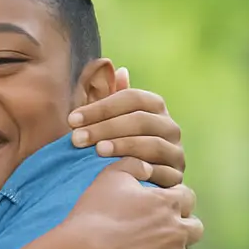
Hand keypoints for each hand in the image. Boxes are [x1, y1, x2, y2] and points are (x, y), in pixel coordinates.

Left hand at [68, 67, 184, 186]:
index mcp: (154, 106)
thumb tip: (118, 69)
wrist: (134, 179)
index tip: (72, 119)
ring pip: (152, 145)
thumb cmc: (114, 142)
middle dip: (105, 128)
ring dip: (122, 146)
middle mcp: (170, 126)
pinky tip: (121, 173)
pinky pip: (162, 174)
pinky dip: (142, 171)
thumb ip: (109, 95)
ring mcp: (176, 152)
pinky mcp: (176, 178)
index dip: (100, 107)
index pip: (131, 98)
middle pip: (140, 120)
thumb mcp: (109, 118)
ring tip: (97, 151)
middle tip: (77, 138)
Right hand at [69, 158, 202, 248]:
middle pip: (194, 229)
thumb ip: (134, 165)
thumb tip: (148, 166)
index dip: (175, 199)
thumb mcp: (110, 177)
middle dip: (181, 229)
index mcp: (166, 204)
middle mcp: (177, 232)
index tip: (161, 206)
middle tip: (161, 234)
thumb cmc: (94, 215)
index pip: (187, 197)